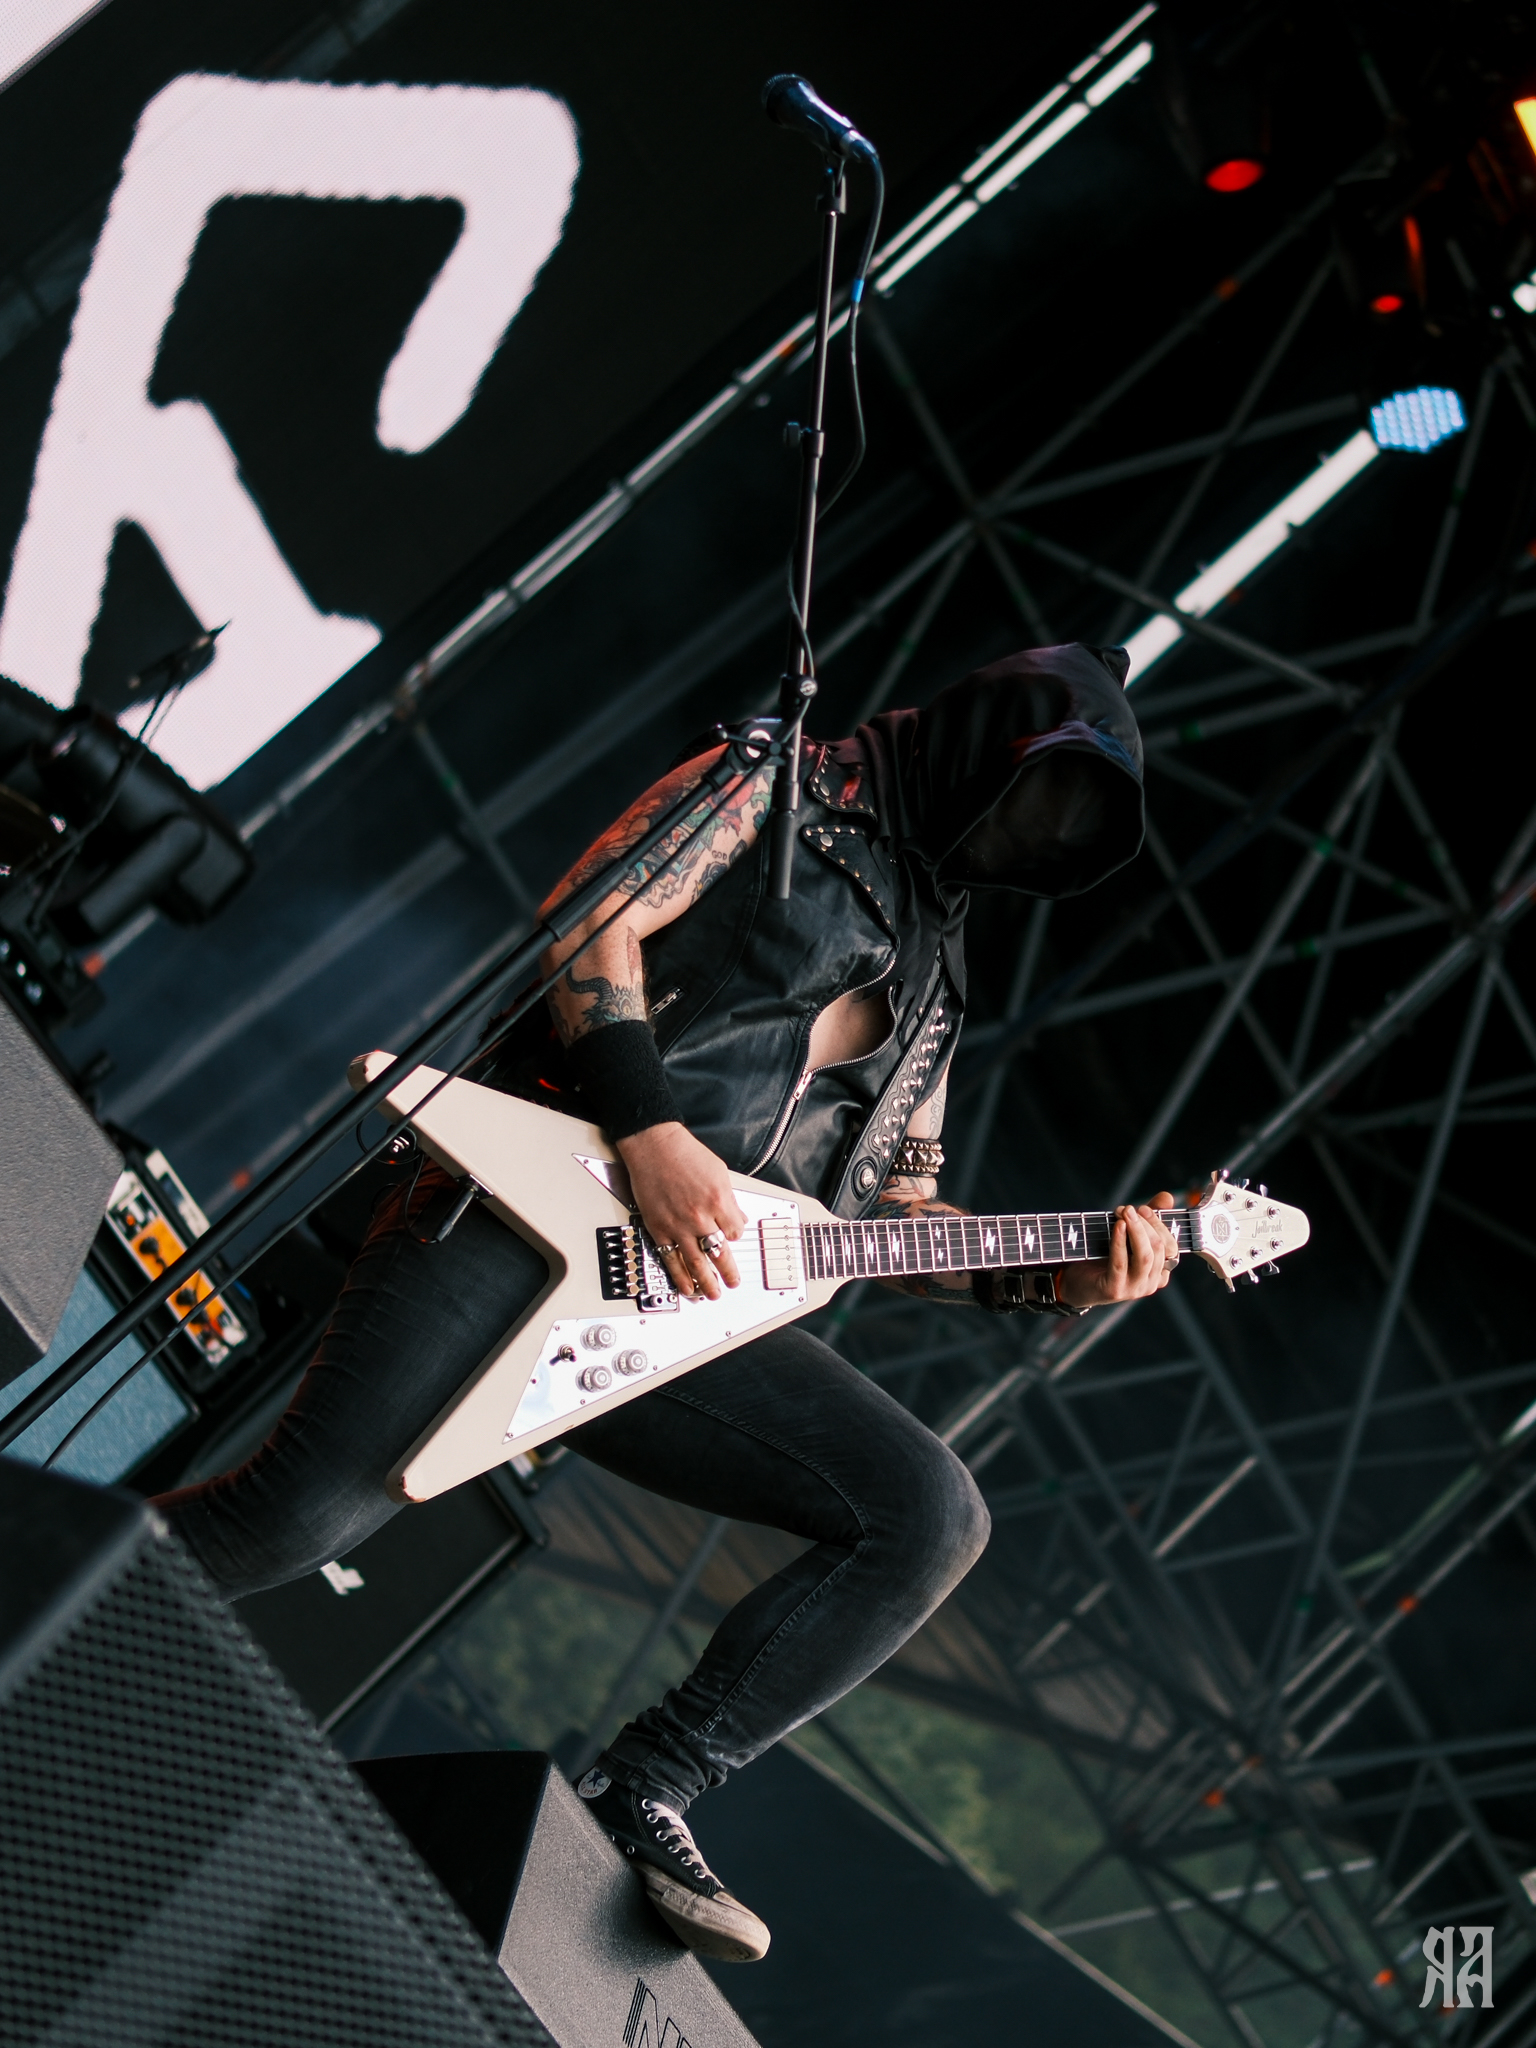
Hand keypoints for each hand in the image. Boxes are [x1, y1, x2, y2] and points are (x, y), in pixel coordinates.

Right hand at [614, 1122, 746, 1300]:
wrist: (653, 1145)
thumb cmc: (684, 1153)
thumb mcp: (719, 1172)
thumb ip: (729, 1199)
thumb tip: (738, 1216)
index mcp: (719, 1201)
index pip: (736, 1232)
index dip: (736, 1236)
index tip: (732, 1236)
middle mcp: (700, 1216)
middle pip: (720, 1254)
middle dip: (728, 1273)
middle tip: (732, 1283)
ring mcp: (678, 1225)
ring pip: (696, 1263)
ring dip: (706, 1282)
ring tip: (712, 1294)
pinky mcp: (659, 1229)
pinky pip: (671, 1259)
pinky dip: (680, 1276)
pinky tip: (686, 1286)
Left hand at [1058, 1192, 1178, 1308]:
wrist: (1075, 1283)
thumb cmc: (1103, 1257)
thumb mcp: (1128, 1236)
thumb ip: (1149, 1218)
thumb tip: (1167, 1197)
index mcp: (1159, 1271)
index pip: (1171, 1246)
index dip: (1159, 1225)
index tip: (1143, 1208)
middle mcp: (1150, 1283)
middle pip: (1159, 1249)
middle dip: (1146, 1224)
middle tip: (1129, 1208)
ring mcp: (1134, 1289)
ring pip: (1145, 1256)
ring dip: (1136, 1230)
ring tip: (1125, 1212)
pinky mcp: (1115, 1290)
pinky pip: (1121, 1263)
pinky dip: (1120, 1241)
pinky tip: (1118, 1226)